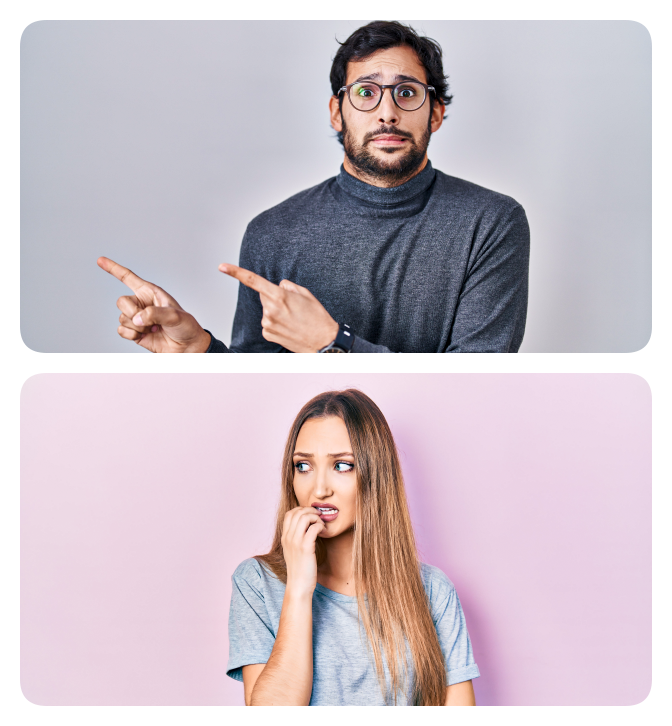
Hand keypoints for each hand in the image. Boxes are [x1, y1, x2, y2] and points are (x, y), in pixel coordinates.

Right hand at [97, 257, 210, 357]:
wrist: (187, 347)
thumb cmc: (185, 326)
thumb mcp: (175, 316)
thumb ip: (155, 314)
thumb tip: (137, 319)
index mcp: (150, 292)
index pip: (129, 278)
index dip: (114, 268)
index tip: (100, 260)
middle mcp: (141, 303)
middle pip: (121, 302)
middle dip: (133, 312)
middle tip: (149, 321)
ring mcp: (137, 318)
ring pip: (122, 318)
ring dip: (137, 327)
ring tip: (153, 329)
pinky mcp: (134, 332)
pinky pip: (122, 331)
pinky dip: (132, 335)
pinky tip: (144, 336)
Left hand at [219, 264, 338, 353]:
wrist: (323, 341)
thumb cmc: (317, 316)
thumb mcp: (305, 294)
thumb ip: (287, 286)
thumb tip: (277, 287)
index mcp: (279, 296)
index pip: (253, 281)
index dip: (235, 272)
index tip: (222, 266)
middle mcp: (270, 310)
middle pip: (265, 296)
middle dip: (275, 298)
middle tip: (293, 307)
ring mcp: (267, 323)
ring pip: (267, 310)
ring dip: (276, 312)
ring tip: (294, 319)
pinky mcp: (267, 334)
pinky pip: (268, 323)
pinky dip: (276, 323)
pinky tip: (289, 327)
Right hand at [281, 507, 324, 597]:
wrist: (298, 585)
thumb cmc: (299, 569)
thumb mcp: (293, 551)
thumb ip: (296, 538)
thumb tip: (307, 526)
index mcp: (284, 537)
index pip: (289, 513)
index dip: (301, 509)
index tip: (311, 514)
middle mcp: (288, 537)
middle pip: (297, 512)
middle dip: (310, 510)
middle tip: (319, 516)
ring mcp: (296, 542)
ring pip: (305, 517)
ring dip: (316, 517)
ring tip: (321, 524)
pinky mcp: (305, 548)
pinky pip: (314, 528)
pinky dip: (320, 526)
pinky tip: (324, 531)